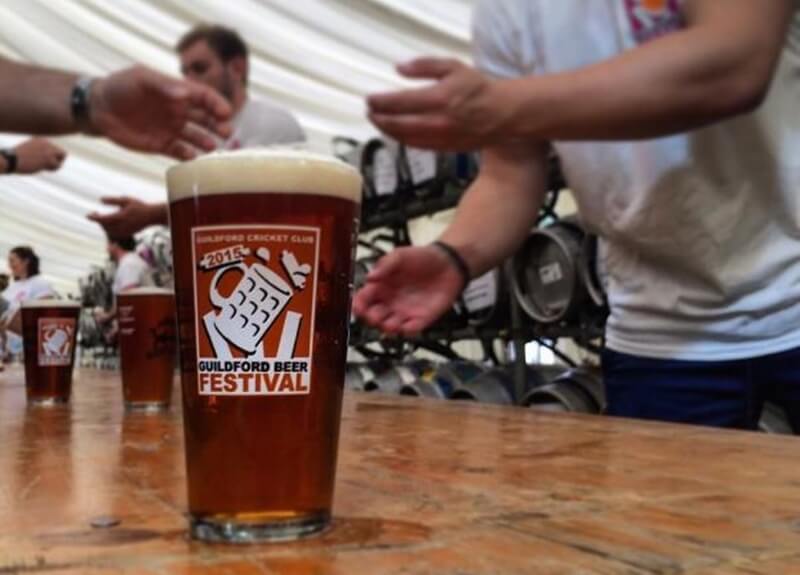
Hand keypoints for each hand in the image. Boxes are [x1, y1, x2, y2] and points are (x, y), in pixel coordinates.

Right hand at [13, 137, 66, 173]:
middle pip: (61, 151)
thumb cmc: (18, 158)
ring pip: (63, 155)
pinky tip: (43, 169)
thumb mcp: (30, 151)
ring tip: (46, 167)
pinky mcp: (48, 158)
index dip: (51, 155)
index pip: (54, 146)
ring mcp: (48, 149)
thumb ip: (41, 151)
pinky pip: (58, 165)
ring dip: (57, 163)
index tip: (42, 159)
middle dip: (57, 159)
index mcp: (41, 138)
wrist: (11, 160)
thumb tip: (55, 157)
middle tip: (46, 165)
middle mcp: (46, 141)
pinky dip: (52, 169)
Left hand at [87, 196, 166, 236]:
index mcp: (119, 217)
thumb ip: (112, 200)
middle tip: (95, 213)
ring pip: (109, 231)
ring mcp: (124, 231)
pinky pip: (115, 234)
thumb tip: (101, 200)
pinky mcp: (127, 234)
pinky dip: (110, 230)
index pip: (102, 219)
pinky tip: (110, 224)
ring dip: (104, 226)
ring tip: (103, 218)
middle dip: (99, 220)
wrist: (151, 216)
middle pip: (104, 226)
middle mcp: (121, 226)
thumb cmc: (139, 206)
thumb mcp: (125, 200)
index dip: (94, 218)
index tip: (88, 215)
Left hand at [89, 66, 231, 159]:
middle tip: (226, 133)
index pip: (204, 97)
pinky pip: (181, 153)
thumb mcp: (140, 79)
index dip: (217, 104)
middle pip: (207, 119)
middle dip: (219, 125)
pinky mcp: (162, 145)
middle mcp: (179, 112)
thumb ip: (163, 86)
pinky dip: (190, 157)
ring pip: (197, 138)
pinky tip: (195, 159)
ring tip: (212, 147)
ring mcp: (172, 129)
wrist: (98, 108)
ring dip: (207, 142)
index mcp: (177, 93)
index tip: (226, 113)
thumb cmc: (119, 87)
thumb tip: (185, 94)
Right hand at [352, 246, 463, 336]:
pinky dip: (407, 331)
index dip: (358, 305)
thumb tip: (370, 277)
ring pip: (389, 327)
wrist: (448, 263)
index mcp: (381, 286)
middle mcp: (390, 301)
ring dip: (387, 328)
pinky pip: (410, 330)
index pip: (363, 300)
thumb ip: (385, 265)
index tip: (358, 306)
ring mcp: (404, 311)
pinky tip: (407, 325)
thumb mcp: (400, 255)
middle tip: (374, 315)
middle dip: (371, 319)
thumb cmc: (423, 257)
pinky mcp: (420, 318)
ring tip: (390, 323)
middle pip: (373, 317)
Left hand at [367, 58, 511, 149]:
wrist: (502, 114)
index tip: (369, 99)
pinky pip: (417, 146)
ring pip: (405, 138)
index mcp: (438, 99)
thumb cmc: (478, 88)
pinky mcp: (444, 149)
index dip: (380, 102)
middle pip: (397, 124)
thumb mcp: (452, 67)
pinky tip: (397, 133)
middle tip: (369, 112)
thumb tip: (398, 68)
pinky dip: (402, 140)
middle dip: (379, 119)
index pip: (399, 103)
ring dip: (388, 131)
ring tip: (379, 122)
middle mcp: (437, 122)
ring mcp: (440, 138)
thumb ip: (424, 65)